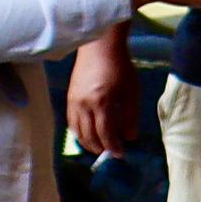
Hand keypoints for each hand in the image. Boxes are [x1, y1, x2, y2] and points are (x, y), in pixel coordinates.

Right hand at [69, 33, 140, 159]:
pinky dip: (78, 132)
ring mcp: (73, 102)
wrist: (99, 48)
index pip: (105, 133)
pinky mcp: (68, 98)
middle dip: (100, 147)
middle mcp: (84, 105)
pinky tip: (86, 135)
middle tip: (109, 153)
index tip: (120, 154)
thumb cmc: (120, 67)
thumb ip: (131, 116)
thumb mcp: (131, 91)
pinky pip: (70, 121)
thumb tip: (130, 137)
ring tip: (99, 147)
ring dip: (87, 143)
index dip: (112, 146)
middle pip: (89, 135)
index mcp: (102, 103)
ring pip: (77, 131)